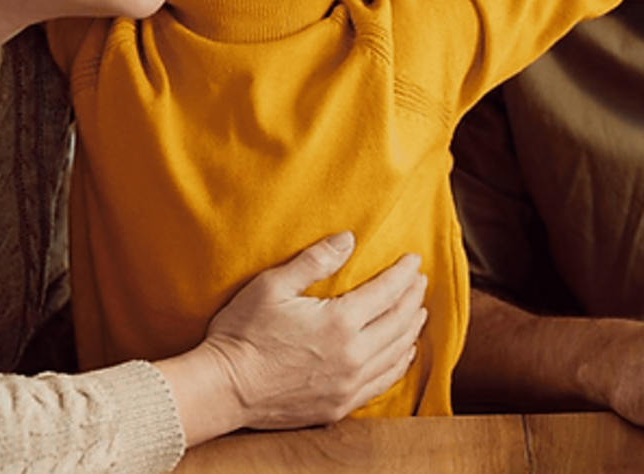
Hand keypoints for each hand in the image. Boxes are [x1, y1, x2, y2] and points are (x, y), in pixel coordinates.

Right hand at [198, 232, 428, 429]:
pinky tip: (403, 353)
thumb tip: (348, 238)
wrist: (223, 389)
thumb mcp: (272, 286)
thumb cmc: (242, 334)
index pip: (387, 292)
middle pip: (399, 322)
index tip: (414, 259)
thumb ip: (314, 261)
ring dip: (412, 329)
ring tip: (418, 312)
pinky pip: (383, 382)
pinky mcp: (340, 405)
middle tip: (420, 281)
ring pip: (397, 353)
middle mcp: (353, 355)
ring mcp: (349, 385)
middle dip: (414, 297)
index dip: (404, 273)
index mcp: (340, 322)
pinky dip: (399, 364)